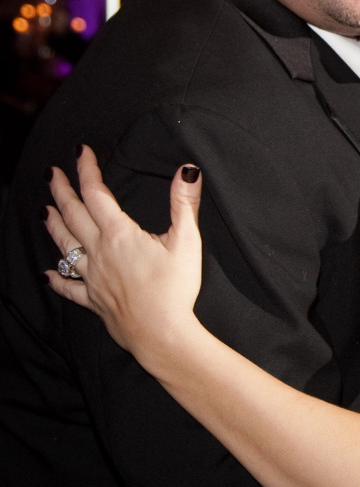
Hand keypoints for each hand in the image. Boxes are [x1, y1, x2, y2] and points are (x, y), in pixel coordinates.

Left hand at [44, 145, 203, 362]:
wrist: (162, 335)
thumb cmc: (175, 289)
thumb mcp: (186, 241)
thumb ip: (184, 203)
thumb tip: (188, 170)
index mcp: (119, 234)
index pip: (97, 194)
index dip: (87, 169)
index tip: (80, 152)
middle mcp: (99, 252)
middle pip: (73, 215)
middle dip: (61, 191)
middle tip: (51, 173)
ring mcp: (93, 278)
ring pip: (65, 246)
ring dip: (54, 226)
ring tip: (44, 210)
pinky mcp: (94, 301)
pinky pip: (68, 288)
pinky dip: (57, 279)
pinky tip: (48, 274)